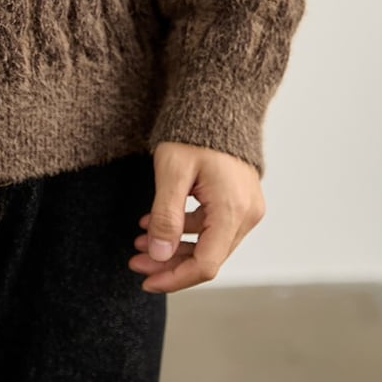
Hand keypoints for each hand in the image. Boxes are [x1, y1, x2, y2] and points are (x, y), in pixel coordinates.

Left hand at [129, 141, 265, 292]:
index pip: (206, 264)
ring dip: (174, 246)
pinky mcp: (240, 200)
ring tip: (140, 239)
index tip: (146, 280)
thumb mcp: (172, 172)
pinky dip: (185, 229)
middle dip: (169, 262)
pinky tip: (156, 221)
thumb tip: (159, 256)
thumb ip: (166, 216)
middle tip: (134, 260)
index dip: (174, 278)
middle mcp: (247, 214)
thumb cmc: (193, 131)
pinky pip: (213, 227)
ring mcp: (246, 207)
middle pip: (207, 257)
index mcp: (232, 210)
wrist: (217, 101)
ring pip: (209, 244)